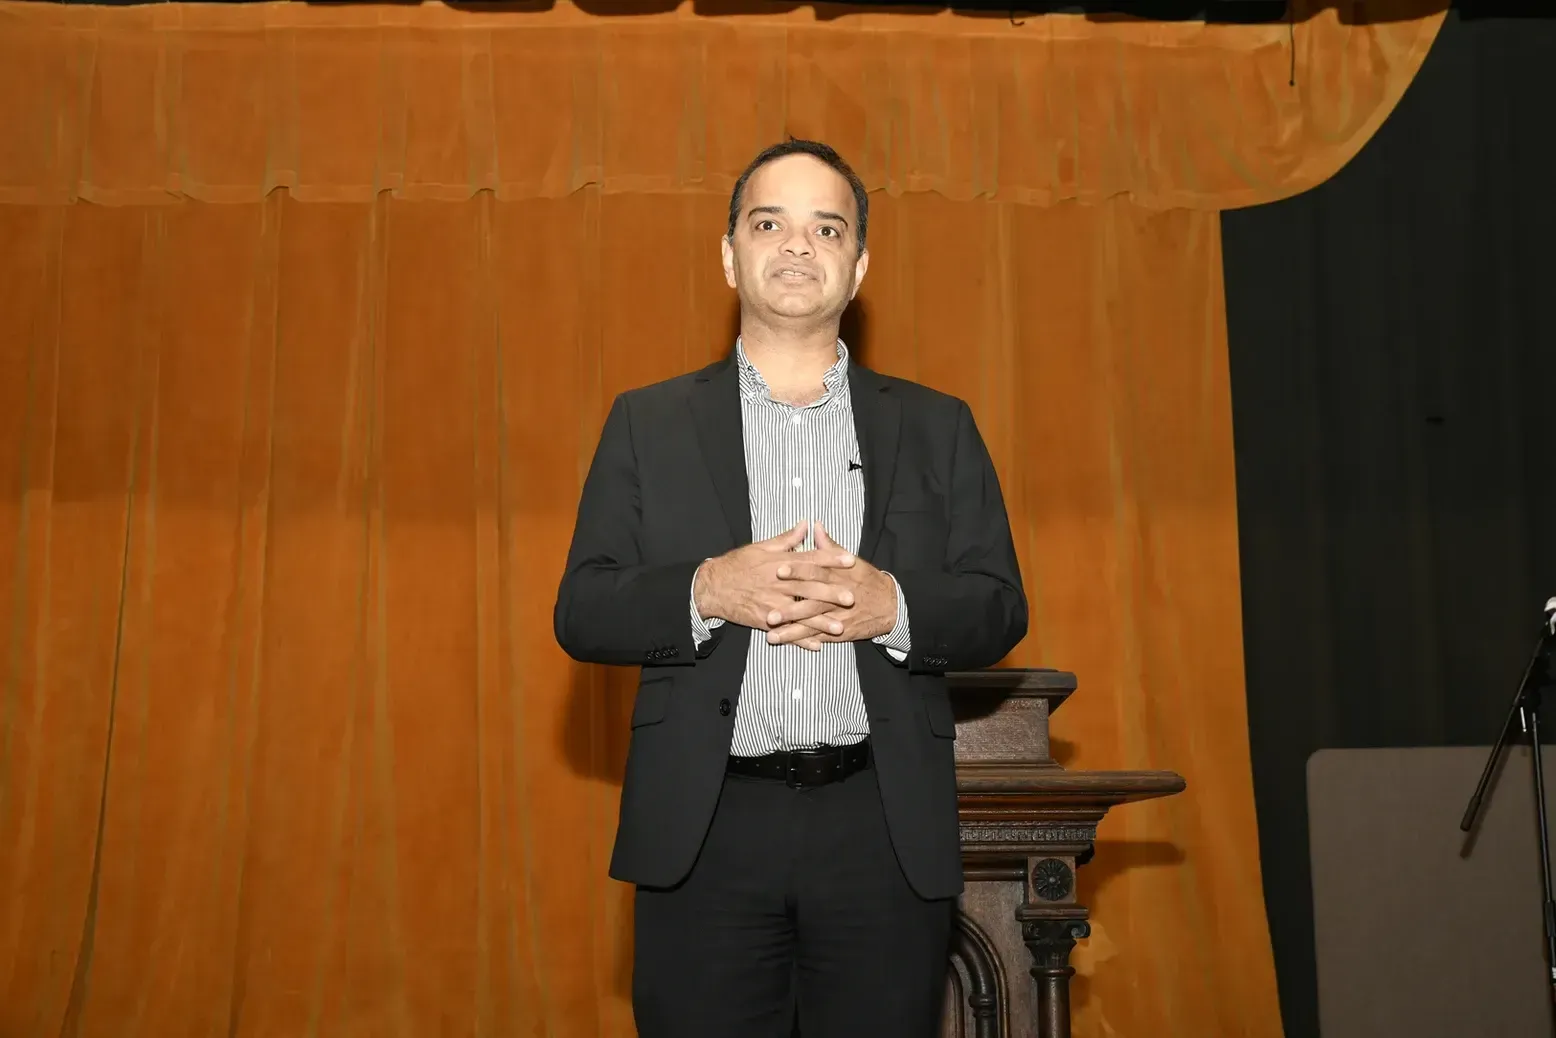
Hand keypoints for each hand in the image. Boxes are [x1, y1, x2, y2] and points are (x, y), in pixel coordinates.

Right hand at [693, 521, 857, 631]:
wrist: (713, 587)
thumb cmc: (737, 565)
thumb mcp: (761, 547)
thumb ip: (786, 539)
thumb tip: (806, 524)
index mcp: (780, 564)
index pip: (810, 560)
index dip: (830, 559)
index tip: (850, 560)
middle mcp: (778, 584)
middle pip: (809, 589)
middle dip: (831, 593)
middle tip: (851, 597)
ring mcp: (772, 604)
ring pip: (801, 614)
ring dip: (821, 621)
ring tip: (840, 627)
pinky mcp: (765, 620)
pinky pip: (786, 632)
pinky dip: (800, 640)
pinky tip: (817, 646)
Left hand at [764, 524, 896, 650]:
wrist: (890, 605)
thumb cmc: (866, 580)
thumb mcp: (851, 561)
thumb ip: (829, 546)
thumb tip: (814, 526)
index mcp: (838, 576)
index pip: (815, 571)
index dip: (797, 570)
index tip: (779, 569)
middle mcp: (836, 597)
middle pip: (811, 602)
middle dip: (790, 609)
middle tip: (769, 613)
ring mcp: (838, 616)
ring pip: (812, 624)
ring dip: (791, 630)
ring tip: (771, 634)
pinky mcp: (840, 631)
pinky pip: (819, 636)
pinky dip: (803, 640)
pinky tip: (785, 641)